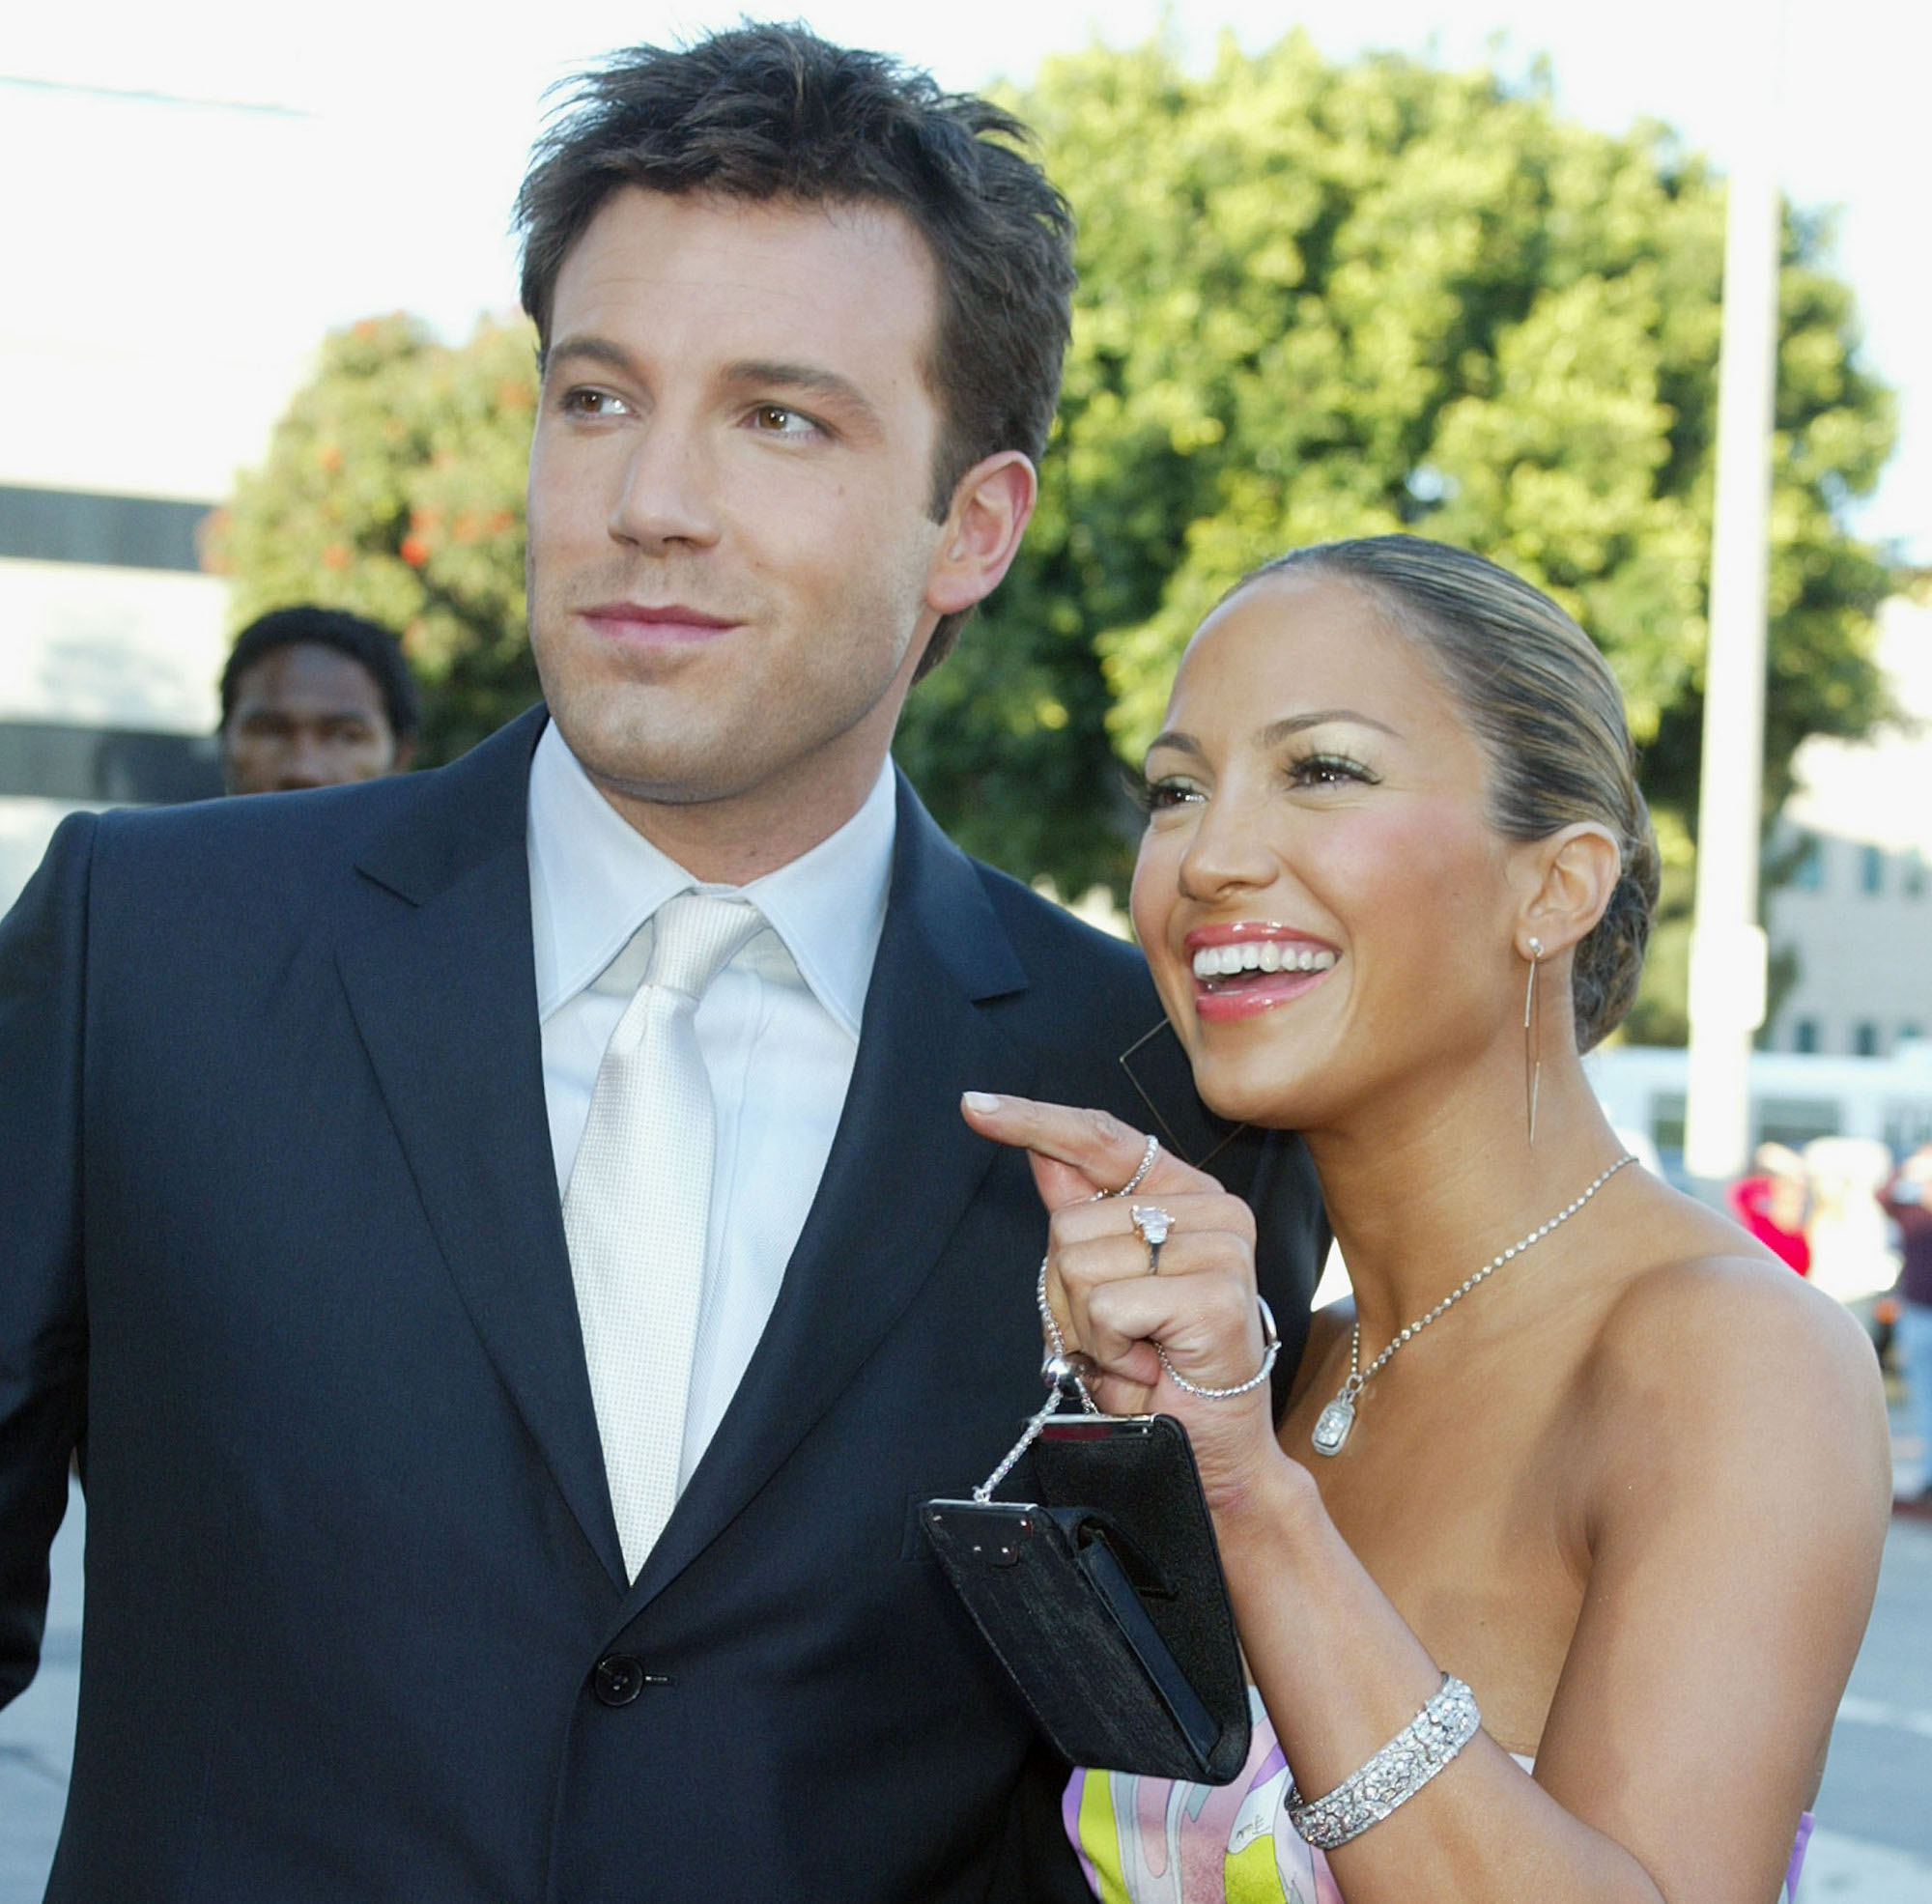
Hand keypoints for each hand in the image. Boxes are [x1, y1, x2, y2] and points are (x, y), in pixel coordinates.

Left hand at [960, 1091, 1282, 1509]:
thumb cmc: (1158, 1369)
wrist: (1208, 1451)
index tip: (973, 1107)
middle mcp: (1212, 1210)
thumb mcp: (1102, 1286)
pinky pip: (1106, 1308)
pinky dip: (1110, 1352)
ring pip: (1078, 1265)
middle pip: (1069, 1223)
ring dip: (1088, 1329)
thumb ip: (1080, 1216)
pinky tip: (1150, 1367)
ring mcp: (1220, 1247)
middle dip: (1066, 1296)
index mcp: (1186, 1195)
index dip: (1033, 1120)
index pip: (1101, 1139)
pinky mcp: (1215, 1294)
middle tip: (1117, 1337)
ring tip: (1136, 1353)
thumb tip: (1041, 1153)